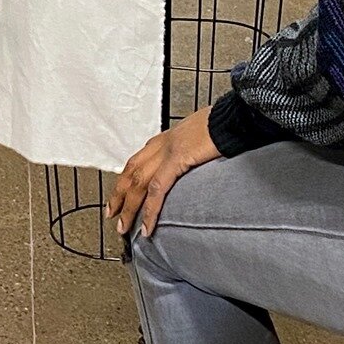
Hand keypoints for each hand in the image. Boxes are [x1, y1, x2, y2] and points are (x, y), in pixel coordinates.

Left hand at [107, 106, 219, 239]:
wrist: (232, 117)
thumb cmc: (223, 125)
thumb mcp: (200, 136)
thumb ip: (191, 150)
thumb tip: (193, 162)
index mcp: (168, 137)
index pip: (138, 160)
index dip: (126, 178)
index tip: (119, 194)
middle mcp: (163, 143)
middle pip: (132, 172)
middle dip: (119, 195)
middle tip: (112, 214)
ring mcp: (168, 151)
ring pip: (139, 184)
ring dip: (129, 208)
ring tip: (123, 227)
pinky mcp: (177, 159)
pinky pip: (158, 191)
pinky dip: (150, 211)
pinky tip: (147, 227)